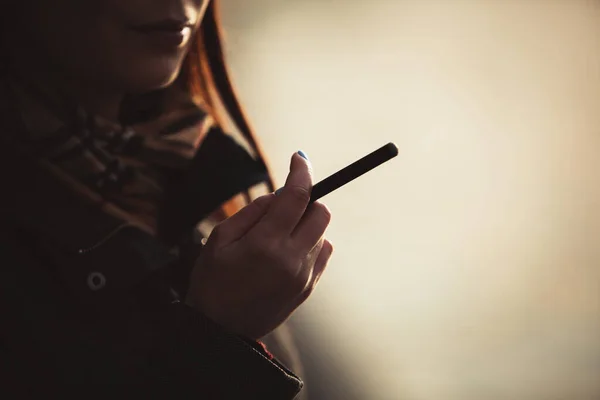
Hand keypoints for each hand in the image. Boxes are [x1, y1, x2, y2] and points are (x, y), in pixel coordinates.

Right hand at [185, 152, 333, 339]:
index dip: (301, 171)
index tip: (299, 158)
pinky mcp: (308, 287)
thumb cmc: (212, 283)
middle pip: (320, 211)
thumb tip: (278, 195)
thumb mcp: (218, 240)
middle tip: (281, 206)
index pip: (297, 196)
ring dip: (306, 222)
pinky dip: (311, 242)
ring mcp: (304, 275)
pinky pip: (322, 252)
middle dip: (305, 200)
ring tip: (278, 235)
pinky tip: (287, 250)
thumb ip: (251, 212)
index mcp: (266, 243)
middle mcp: (292, 258)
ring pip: (322, 232)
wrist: (220, 332)